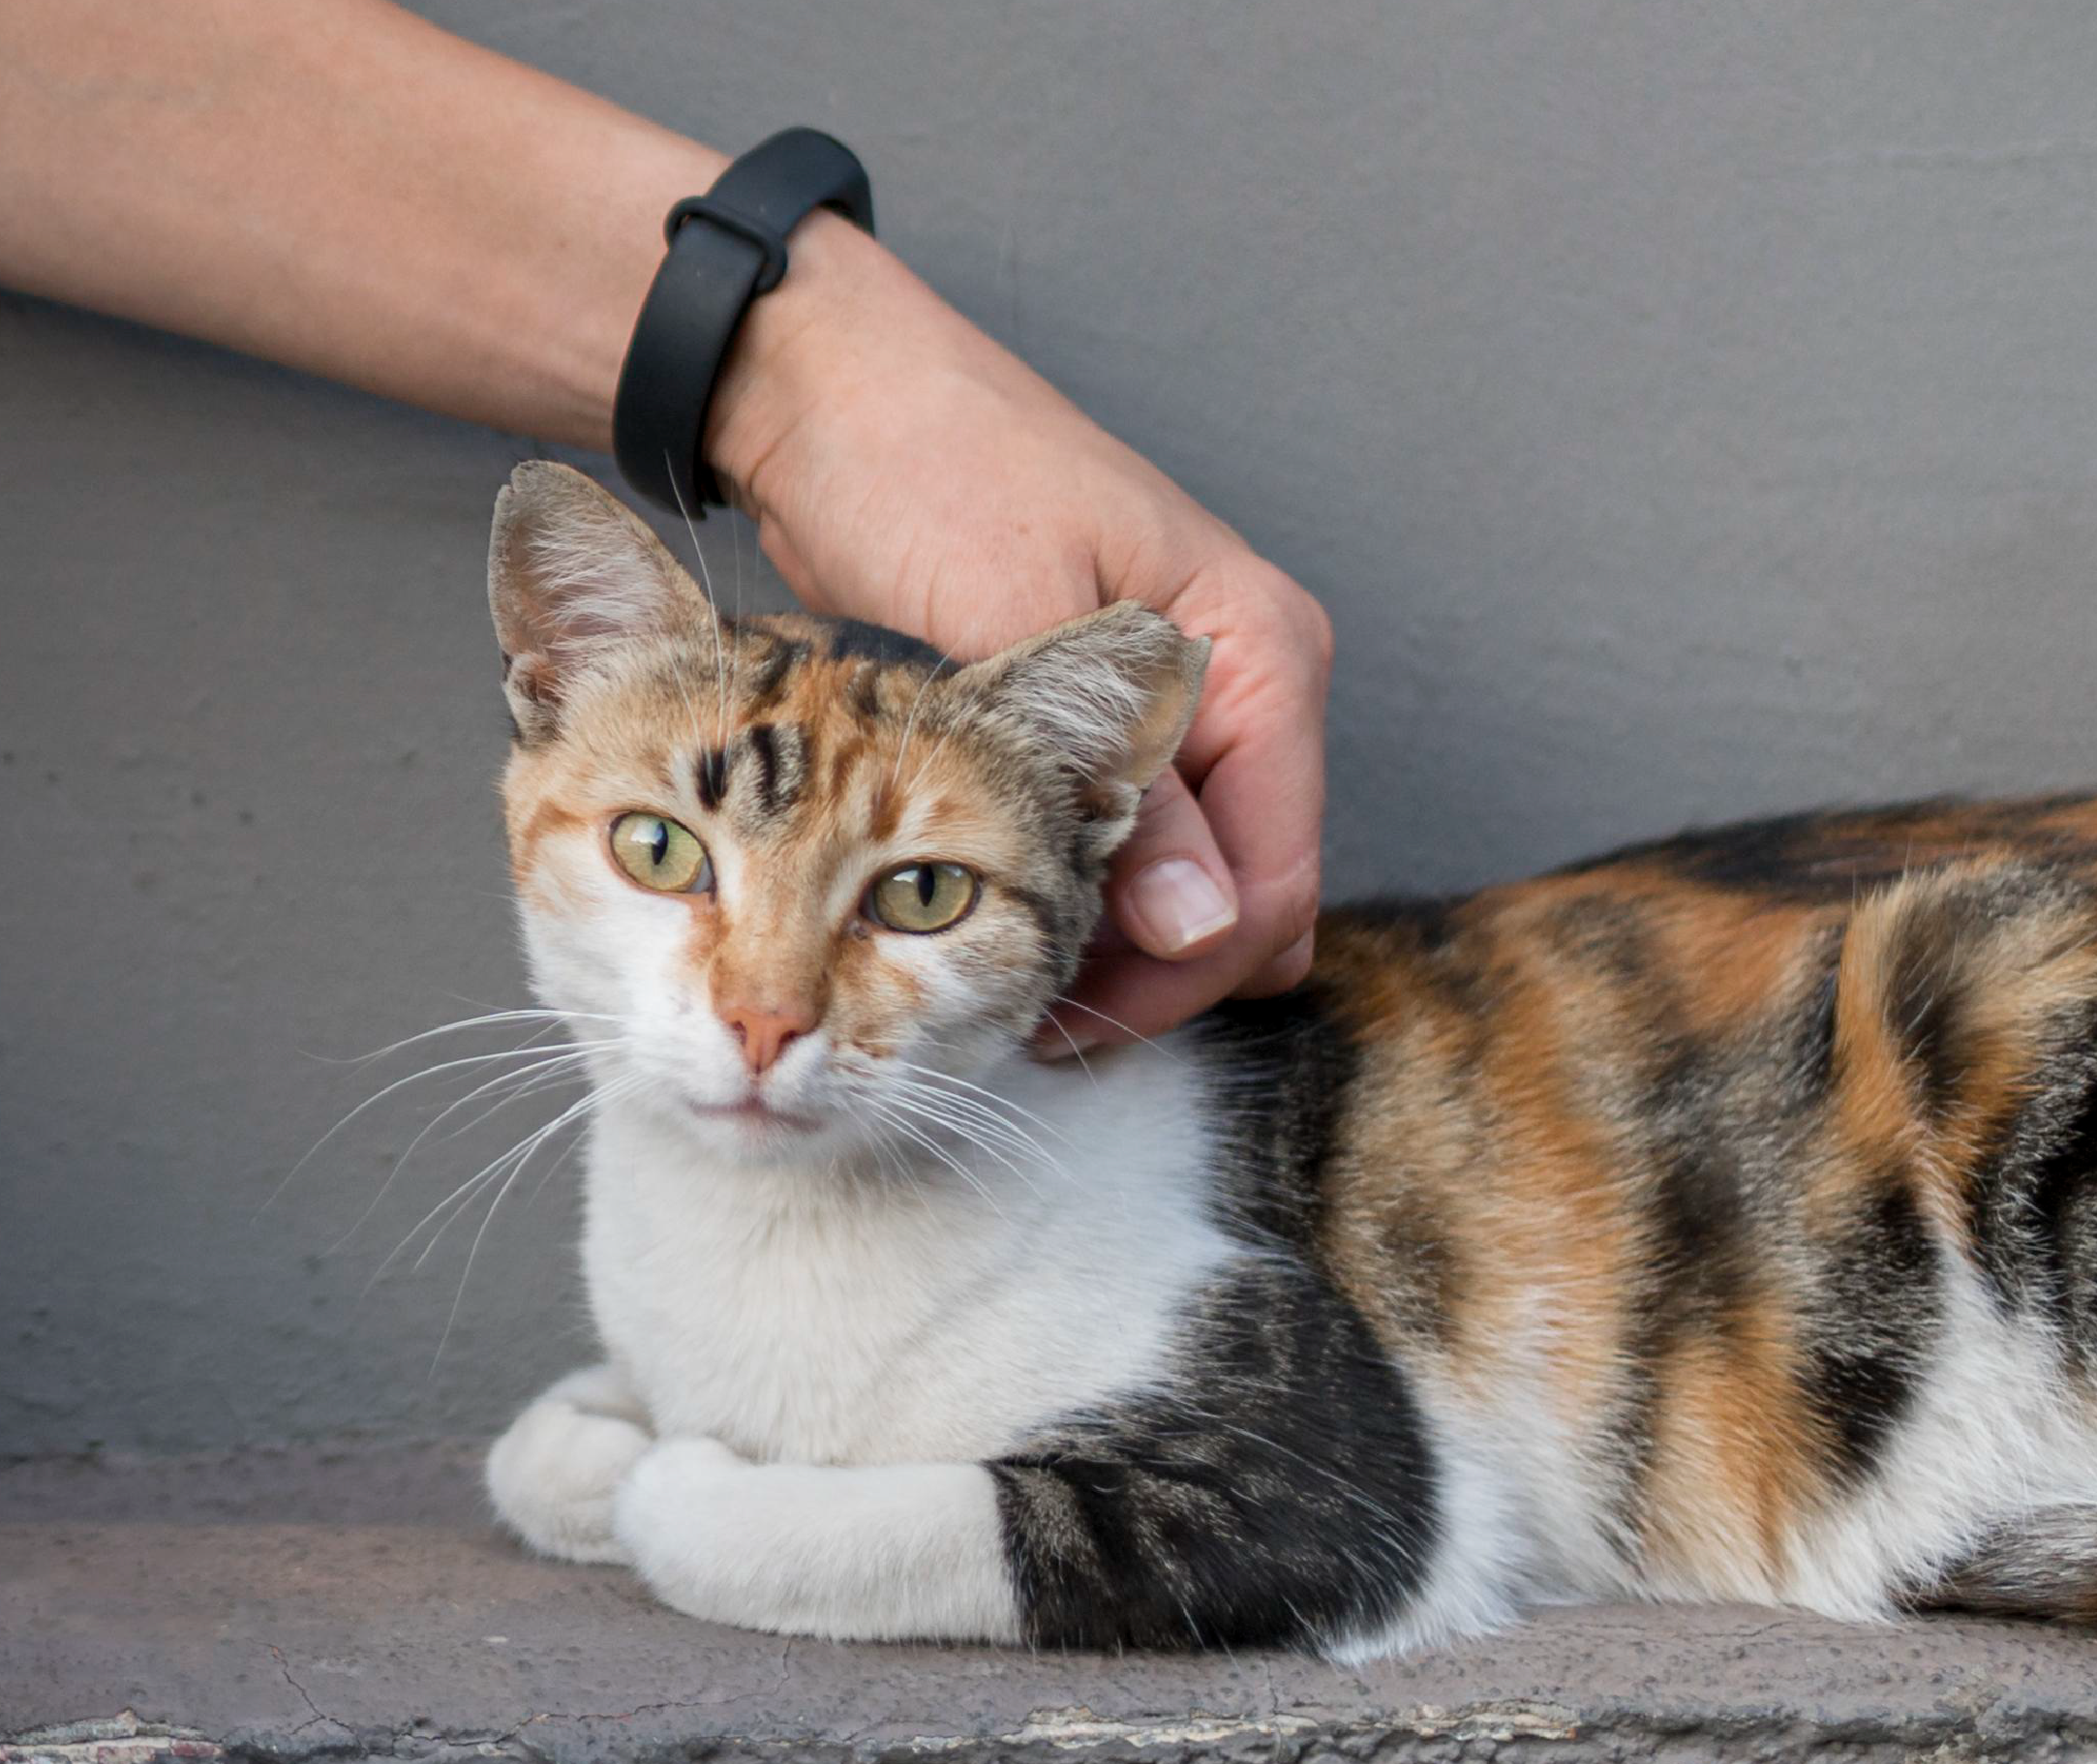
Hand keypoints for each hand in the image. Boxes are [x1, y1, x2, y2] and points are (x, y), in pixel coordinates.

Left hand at [701, 228, 1330, 1049]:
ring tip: (996, 996)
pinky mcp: (1100, 714)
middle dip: (1144, 974)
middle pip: (1238, 894)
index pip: (1269, 881)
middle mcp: (1241, 677)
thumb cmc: (922, 476)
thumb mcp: (1013, 635)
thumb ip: (1116, 787)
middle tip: (1018, 1031)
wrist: (827, 400)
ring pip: (1182, 881)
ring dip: (1106, 946)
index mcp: (1257, 650)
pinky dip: (1073, 894)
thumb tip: (1199, 927)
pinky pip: (1127, 844)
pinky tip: (994, 927)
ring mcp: (1176, 700)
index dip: (1176, 976)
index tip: (1058, 1030)